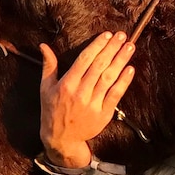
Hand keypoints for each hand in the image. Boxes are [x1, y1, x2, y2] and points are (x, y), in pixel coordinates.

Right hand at [39, 31, 135, 167]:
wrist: (62, 139)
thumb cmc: (52, 111)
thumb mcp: (45, 88)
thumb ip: (48, 65)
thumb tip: (43, 46)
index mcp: (66, 84)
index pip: (84, 60)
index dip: (97, 46)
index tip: (107, 35)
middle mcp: (80, 93)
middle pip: (99, 66)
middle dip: (112, 49)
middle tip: (122, 35)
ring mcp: (93, 104)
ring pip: (109, 78)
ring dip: (120, 61)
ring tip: (130, 47)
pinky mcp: (103, 114)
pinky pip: (115, 95)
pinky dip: (123, 82)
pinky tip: (130, 69)